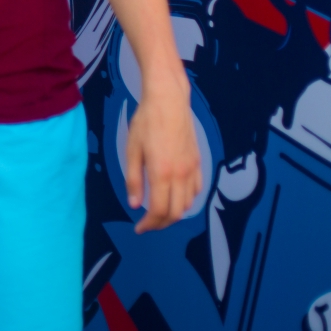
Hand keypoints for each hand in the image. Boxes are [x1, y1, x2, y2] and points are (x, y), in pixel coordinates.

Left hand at [127, 70, 203, 232]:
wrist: (169, 102)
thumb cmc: (146, 122)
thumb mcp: (132, 150)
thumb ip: (134, 179)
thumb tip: (135, 204)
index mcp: (162, 173)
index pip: (159, 211)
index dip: (149, 224)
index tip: (139, 228)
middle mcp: (181, 174)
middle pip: (176, 213)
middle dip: (161, 224)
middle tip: (147, 224)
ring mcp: (192, 168)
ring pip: (188, 203)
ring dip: (174, 213)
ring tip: (158, 212)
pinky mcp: (198, 162)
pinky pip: (196, 189)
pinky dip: (186, 200)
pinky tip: (174, 196)